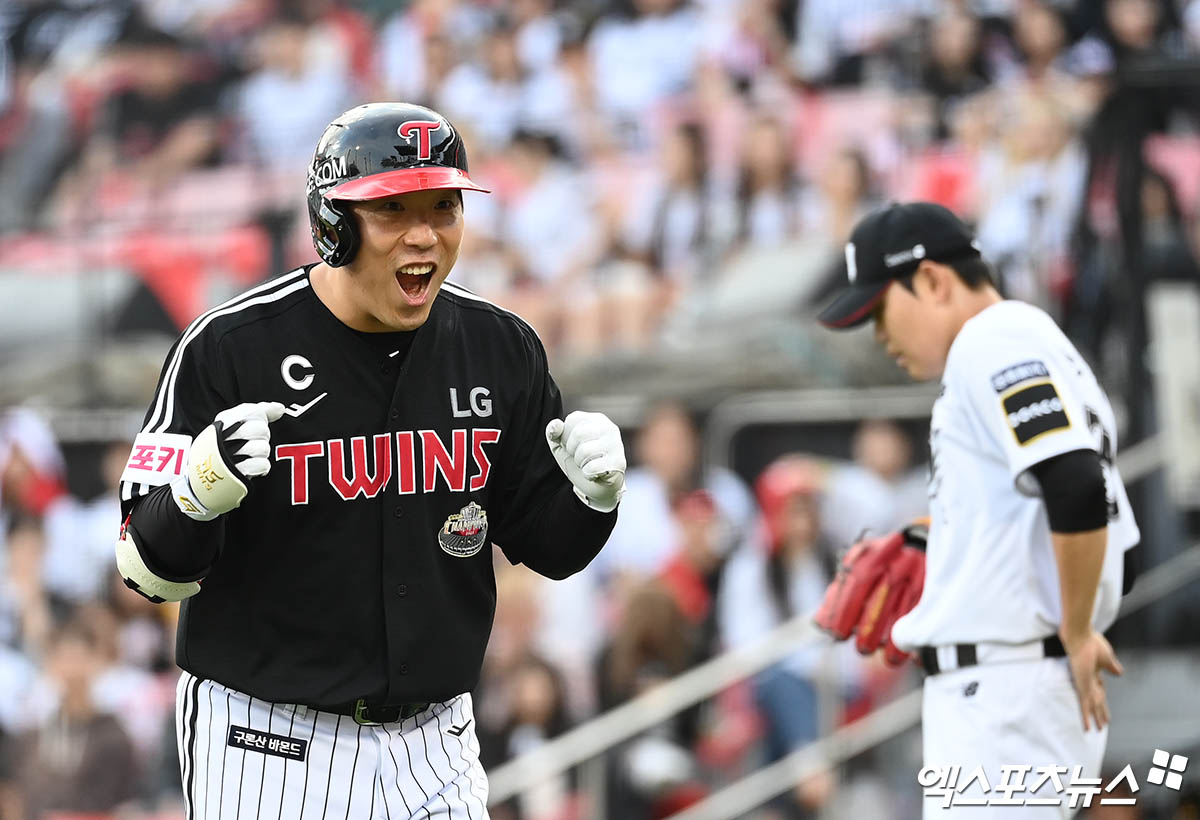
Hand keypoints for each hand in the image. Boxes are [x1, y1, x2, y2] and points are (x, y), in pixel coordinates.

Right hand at [172, 401, 284, 520]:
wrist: (202, 478)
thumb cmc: (223, 448)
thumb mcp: (234, 424)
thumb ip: (259, 412)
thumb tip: (280, 408)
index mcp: (223, 421)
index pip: (254, 411)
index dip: (261, 417)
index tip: (259, 422)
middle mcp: (224, 437)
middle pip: (261, 429)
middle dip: (262, 436)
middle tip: (250, 442)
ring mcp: (228, 457)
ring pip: (263, 448)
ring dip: (261, 453)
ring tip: (249, 455)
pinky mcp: (236, 475)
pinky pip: (263, 465)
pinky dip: (260, 467)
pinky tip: (250, 466)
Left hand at [545, 410, 625, 511]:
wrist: (598, 488)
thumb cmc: (580, 462)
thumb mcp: (561, 446)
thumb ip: (554, 433)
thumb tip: (556, 425)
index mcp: (596, 419)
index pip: (572, 420)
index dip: (566, 438)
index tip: (574, 447)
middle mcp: (609, 428)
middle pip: (578, 434)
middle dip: (573, 452)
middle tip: (581, 458)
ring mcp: (616, 445)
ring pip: (584, 451)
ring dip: (581, 464)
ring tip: (589, 465)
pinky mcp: (619, 463)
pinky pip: (592, 468)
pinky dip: (588, 475)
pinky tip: (596, 474)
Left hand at [1062, 629, 1122, 731]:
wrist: (1080, 636)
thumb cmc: (1091, 642)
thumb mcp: (1107, 656)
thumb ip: (1112, 666)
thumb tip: (1120, 673)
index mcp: (1094, 672)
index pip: (1100, 689)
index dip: (1103, 698)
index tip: (1104, 706)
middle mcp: (1089, 680)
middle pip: (1096, 700)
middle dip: (1099, 712)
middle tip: (1102, 724)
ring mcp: (1085, 685)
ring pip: (1091, 707)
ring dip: (1096, 719)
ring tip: (1099, 730)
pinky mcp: (1082, 688)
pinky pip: (1084, 706)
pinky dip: (1086, 718)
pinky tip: (1087, 729)